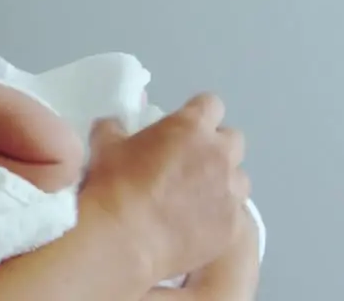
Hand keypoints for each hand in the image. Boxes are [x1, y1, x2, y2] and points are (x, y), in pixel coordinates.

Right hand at [81, 93, 250, 284]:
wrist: (125, 238)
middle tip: (190, 161)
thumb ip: (115, 128)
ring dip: (222, 182)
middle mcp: (219, 155)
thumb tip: (115, 126)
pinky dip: (218, 215)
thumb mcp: (104, 145)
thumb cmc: (114, 186)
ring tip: (195, 197)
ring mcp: (230, 192)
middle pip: (233, 139)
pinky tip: (194, 224)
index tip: (183, 127)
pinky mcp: (232, 226)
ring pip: (239, 178)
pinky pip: (233, 214)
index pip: (211, 105)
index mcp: (191, 127)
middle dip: (216, 147)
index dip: (197, 114)